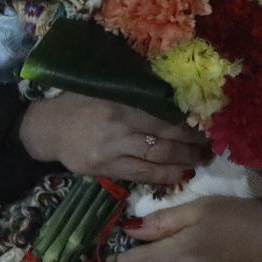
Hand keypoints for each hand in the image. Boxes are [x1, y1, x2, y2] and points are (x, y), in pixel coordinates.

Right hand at [19, 93, 209, 184]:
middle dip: (193, 141)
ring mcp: (113, 149)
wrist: (49, 129)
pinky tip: (181, 175)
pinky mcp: (106, 168)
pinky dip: (165, 176)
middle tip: (213, 143)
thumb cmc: (82, 103)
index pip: (165, 112)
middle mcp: (120, 124)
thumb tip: (176, 85)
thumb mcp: (107, 86)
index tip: (210, 121)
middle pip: (166, 135)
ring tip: (203, 159)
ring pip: (158, 157)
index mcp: (123, 100)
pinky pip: (142, 174)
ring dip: (185, 160)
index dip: (190, 120)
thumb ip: (138, 87)